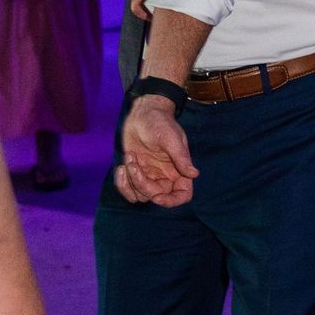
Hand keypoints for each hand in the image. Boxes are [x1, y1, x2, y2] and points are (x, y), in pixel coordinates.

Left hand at [115, 92, 197, 206]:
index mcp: (179, 170)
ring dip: (130, 181)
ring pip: (139, 195)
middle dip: (142, 185)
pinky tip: (121, 166)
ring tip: (129, 159)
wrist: (142, 113)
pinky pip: (127, 189)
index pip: (182, 195)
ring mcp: (149, 176)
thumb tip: (194, 174)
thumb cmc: (160, 122)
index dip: (171, 201)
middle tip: (134, 165)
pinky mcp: (134, 172)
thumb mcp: (171, 138)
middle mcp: (165, 176)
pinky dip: (122, 182)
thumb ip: (181, 158)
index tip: (157, 197)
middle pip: (156, 196)